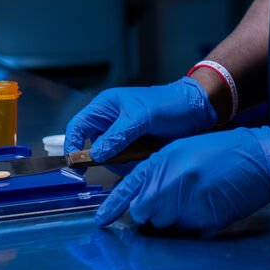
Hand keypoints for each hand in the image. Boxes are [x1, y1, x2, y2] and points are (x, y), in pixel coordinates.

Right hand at [64, 77, 217, 162]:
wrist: (196, 111)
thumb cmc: (169, 104)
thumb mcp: (142, 116)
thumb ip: (118, 134)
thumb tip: (96, 155)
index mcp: (106, 107)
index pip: (77, 127)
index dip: (72, 145)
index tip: (76, 163)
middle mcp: (110, 122)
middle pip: (92, 148)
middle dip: (106, 157)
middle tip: (125, 158)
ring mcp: (122, 137)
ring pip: (109, 160)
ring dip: (123, 163)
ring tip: (143, 153)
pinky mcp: (133, 149)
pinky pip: (124, 164)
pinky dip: (133, 166)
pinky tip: (147, 158)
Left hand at [95, 127, 269, 233]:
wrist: (261, 156)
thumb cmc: (224, 151)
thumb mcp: (186, 151)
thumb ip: (160, 174)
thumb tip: (141, 202)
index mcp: (165, 161)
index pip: (130, 190)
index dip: (113, 207)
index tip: (100, 222)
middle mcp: (172, 182)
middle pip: (145, 214)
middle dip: (154, 214)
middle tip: (174, 204)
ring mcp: (188, 203)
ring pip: (166, 227)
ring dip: (175, 222)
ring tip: (198, 202)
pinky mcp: (205, 221)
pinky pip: (188, 235)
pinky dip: (195, 228)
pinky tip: (209, 210)